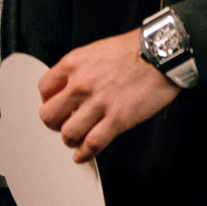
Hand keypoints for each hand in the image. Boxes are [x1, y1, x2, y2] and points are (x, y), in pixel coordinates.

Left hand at [38, 29, 179, 162]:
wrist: (162, 54)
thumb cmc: (135, 50)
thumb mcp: (96, 51)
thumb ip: (80, 69)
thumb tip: (71, 87)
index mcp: (74, 64)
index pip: (44, 89)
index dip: (48, 101)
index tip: (55, 106)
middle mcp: (81, 84)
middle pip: (49, 115)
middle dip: (54, 124)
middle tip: (62, 125)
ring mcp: (98, 104)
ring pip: (68, 134)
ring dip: (70, 140)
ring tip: (76, 140)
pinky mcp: (117, 120)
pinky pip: (92, 144)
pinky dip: (84, 154)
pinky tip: (83, 155)